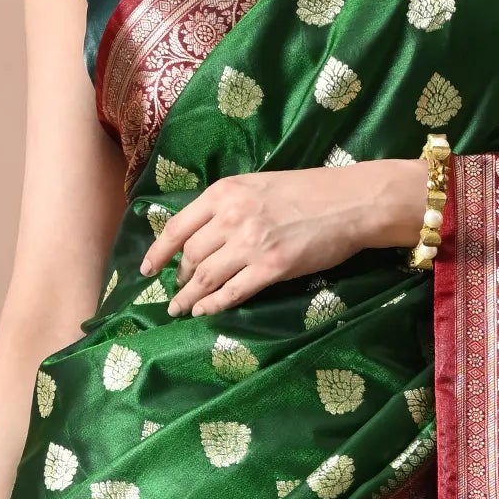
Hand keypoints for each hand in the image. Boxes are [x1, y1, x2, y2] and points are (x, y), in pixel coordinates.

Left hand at [140, 157, 424, 314]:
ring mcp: (250, 243)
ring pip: (205, 277)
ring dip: (189, 297)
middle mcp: (231, 217)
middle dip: (179, 278)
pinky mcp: (270, 268)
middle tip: (176, 290)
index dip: (157, 252)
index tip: (147, 269)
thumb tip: (202, 233)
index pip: (177, 227)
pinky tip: (204, 312)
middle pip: (190, 256)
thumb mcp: (258, 185)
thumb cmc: (309, 191)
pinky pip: (232, 292)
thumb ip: (228, 205)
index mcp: (225, 192)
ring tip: (181, 308)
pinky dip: (213, 305)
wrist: (350, 201)